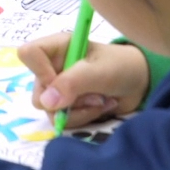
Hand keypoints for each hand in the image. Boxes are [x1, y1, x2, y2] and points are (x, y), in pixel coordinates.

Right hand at [17, 36, 151, 126]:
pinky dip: (84, 117)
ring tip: (101, 100)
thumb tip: (46, 102)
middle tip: (94, 94)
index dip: (40, 72)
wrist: (140, 84)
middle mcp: (53, 68)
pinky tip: (101, 107)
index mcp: (57, 48)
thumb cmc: (121, 67)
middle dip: (68, 101)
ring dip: (80, 111)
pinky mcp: (67, 107)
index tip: (62, 83)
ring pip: (51, 112)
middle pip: (38, 93)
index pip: (28, 54)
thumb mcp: (100, 71)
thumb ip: (73, 82)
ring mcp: (59, 90)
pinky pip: (63, 121)